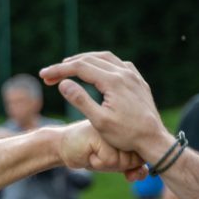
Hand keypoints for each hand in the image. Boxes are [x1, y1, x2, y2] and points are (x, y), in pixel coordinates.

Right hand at [40, 52, 169, 155]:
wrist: (154, 140)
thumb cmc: (126, 135)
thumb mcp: (99, 121)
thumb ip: (80, 100)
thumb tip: (63, 83)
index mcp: (113, 81)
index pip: (80, 68)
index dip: (59, 70)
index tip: (44, 75)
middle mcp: (124, 73)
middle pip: (90, 59)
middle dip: (68, 65)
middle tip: (50, 75)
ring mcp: (133, 76)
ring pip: (105, 58)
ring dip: (85, 60)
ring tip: (69, 67)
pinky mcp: (139, 81)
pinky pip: (118, 63)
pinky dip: (103, 63)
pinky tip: (98, 70)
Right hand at [60, 121, 147, 181]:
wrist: (64, 146)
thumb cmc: (91, 153)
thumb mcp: (115, 163)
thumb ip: (133, 168)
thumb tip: (142, 174)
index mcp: (130, 131)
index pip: (142, 158)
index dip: (128, 166)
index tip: (111, 157)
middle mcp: (124, 127)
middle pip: (134, 161)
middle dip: (117, 166)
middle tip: (101, 154)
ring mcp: (114, 129)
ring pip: (122, 162)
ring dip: (106, 165)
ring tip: (95, 152)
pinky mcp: (103, 134)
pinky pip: (109, 161)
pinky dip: (97, 163)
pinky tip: (89, 151)